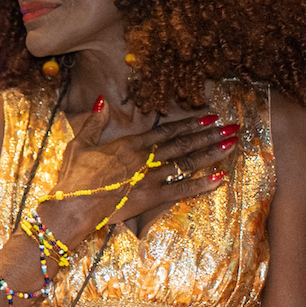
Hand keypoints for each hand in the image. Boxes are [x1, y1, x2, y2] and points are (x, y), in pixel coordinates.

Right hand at [41, 102, 232, 241]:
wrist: (74, 206)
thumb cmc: (73, 177)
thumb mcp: (79, 144)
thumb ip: (94, 122)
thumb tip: (102, 100)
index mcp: (129, 145)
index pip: (166, 131)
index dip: (190, 122)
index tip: (209, 116)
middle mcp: (145, 158)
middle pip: (184, 144)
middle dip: (210, 134)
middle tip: (232, 127)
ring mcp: (151, 178)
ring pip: (188, 162)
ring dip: (212, 153)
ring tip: (232, 144)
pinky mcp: (152, 197)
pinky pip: (182, 189)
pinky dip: (202, 184)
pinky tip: (220, 178)